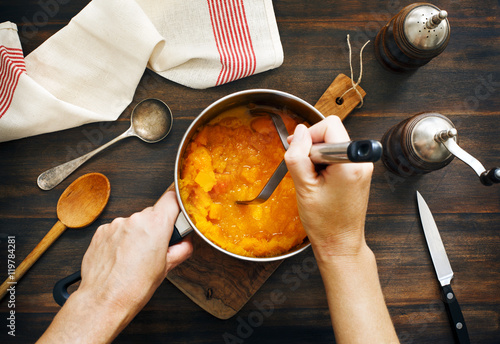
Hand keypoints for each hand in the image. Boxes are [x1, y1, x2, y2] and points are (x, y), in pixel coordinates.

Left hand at [78, 189, 192, 314]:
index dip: (177, 203)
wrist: (105, 300)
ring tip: (134, 257)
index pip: (172, 198)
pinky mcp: (101, 231)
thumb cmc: (134, 287)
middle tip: (156, 248)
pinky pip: (117, 230)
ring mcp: (116, 225)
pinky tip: (121, 257)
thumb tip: (185, 242)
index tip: (179, 210)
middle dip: (156, 227)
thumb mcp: (167, 268)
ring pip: (134, 223)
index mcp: (156, 225)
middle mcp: (135, 220)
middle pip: (152, 213)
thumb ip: (181, 249)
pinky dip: (121, 240)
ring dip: (137, 234)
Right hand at [284, 116, 373, 256]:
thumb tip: (298, 132)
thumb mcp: (303, 187)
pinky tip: (320, 182)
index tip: (301, 155)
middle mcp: (361, 162)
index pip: (329, 125)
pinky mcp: (358, 172)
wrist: (340, 244)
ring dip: (317, 157)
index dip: (309, 137)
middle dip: (313, 148)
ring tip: (314, 180)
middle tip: (306, 171)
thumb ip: (298, 155)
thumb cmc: (325, 223)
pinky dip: (324, 164)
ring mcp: (362, 167)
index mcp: (350, 163)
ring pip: (333, 144)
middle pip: (332, 132)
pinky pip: (337, 156)